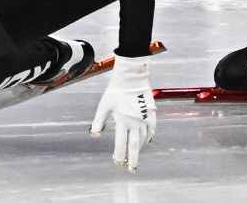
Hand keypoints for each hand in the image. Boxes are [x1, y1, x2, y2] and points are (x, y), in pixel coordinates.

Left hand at [90, 54, 155, 170]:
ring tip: (136, 153)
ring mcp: (144, 118)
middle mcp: (134, 122)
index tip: (118, 162)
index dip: (120, 154)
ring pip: (143, 138)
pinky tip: (147, 140)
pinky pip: (151, 129)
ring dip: (139, 147)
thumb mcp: (104, 105)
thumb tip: (95, 133)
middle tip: (132, 169)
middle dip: (133, 158)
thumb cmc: (116, 90)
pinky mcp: (151, 113)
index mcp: (122, 121)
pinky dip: (149, 136)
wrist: (131, 77)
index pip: (121, 143)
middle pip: (134, 145)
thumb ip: (99, 121)